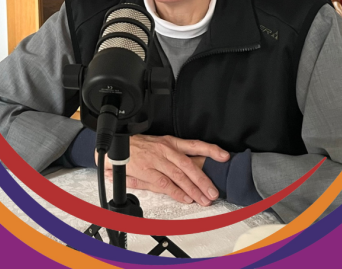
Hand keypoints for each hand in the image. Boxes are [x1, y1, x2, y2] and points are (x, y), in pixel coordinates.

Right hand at [98, 135, 228, 205]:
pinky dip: (176, 192)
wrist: (117, 146)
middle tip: (214, 192)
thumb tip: (198, 161)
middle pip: (189, 165)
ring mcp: (157, 160)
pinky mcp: (147, 170)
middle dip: (203, 180)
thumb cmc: (138, 146)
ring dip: (193, 189)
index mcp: (171, 142)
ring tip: (204, 199)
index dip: (211, 149)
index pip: (195, 144)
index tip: (224, 156)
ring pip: (179, 176)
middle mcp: (166, 149)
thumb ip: (175, 156)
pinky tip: (186, 198)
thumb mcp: (159, 145)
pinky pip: (165, 183)